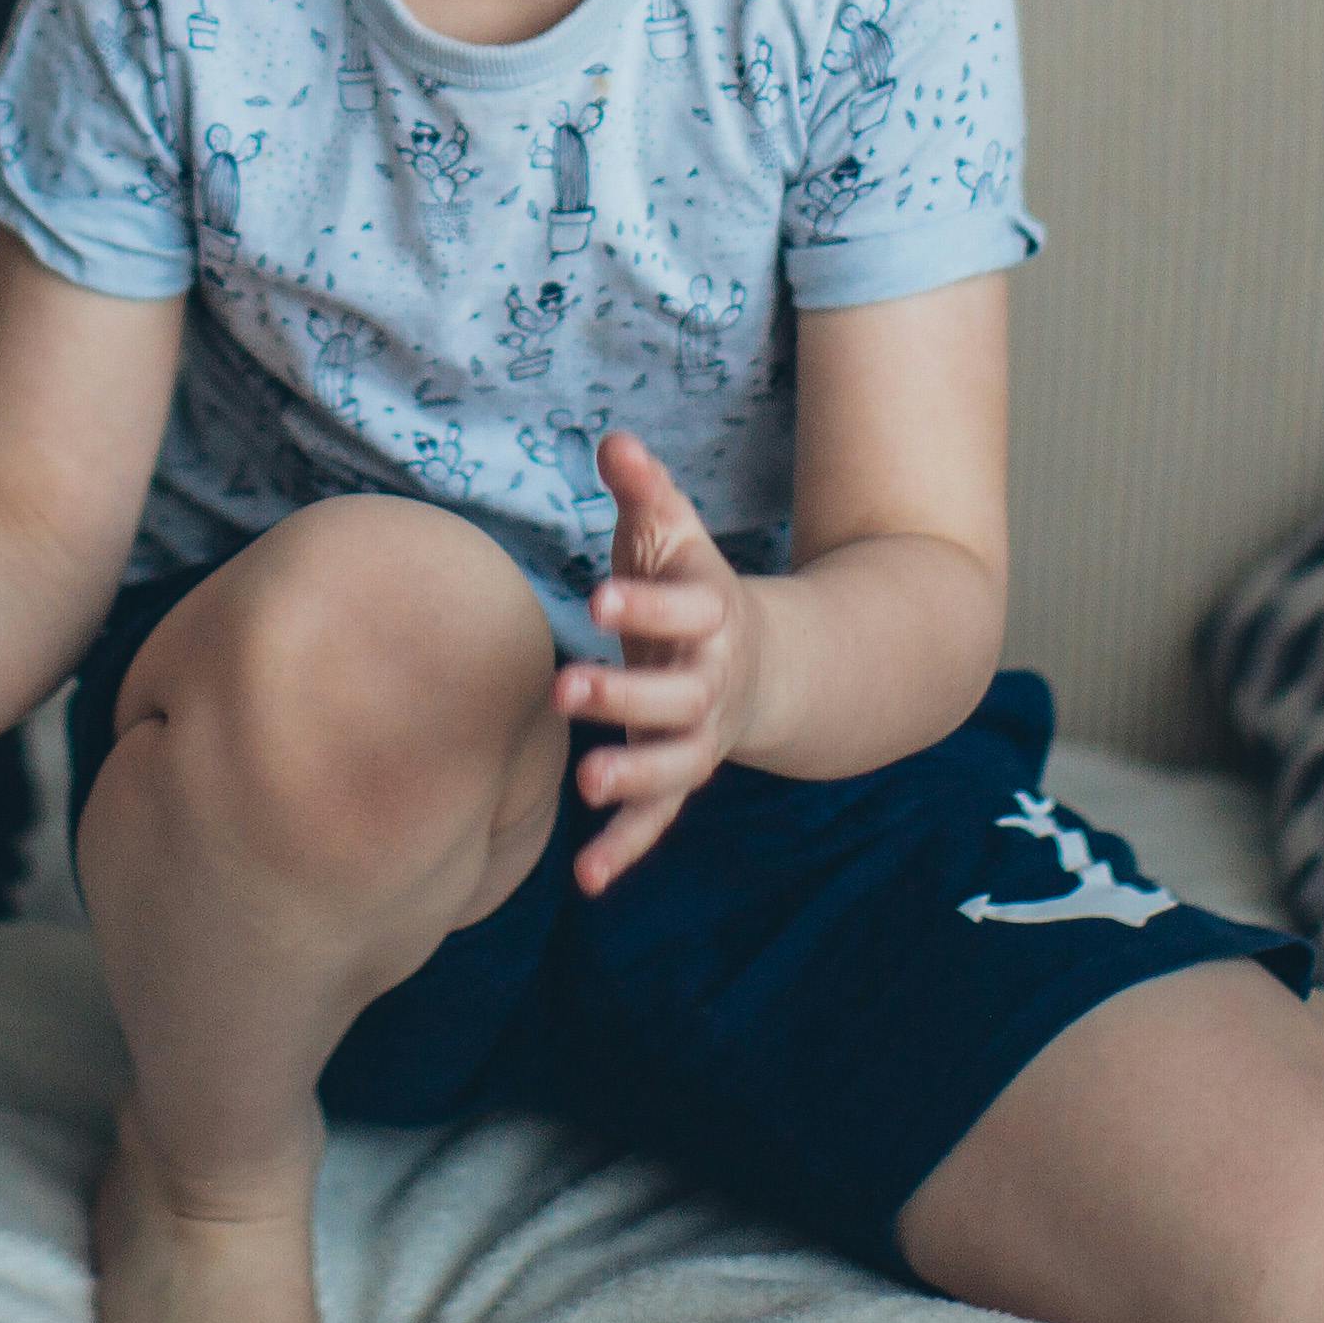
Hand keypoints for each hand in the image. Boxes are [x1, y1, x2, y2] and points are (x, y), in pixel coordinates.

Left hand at [556, 433, 759, 892]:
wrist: (759, 661)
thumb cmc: (691, 587)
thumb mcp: (674, 533)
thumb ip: (646, 491)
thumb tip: (614, 441)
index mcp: (712, 615)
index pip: (684, 609)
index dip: (644, 604)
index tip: (596, 597)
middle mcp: (711, 681)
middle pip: (677, 694)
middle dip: (624, 694)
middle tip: (564, 688)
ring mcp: (699, 735)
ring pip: (675, 764)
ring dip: (634, 774)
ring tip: (586, 783)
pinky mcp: (679, 776)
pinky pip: (658, 819)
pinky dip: (626, 850)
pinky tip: (586, 880)